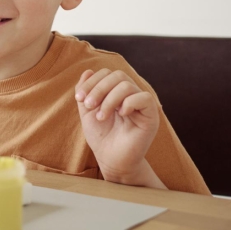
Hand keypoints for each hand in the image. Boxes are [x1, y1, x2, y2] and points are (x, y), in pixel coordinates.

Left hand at [75, 69, 163, 187]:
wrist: (111, 159)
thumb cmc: (101, 136)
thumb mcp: (87, 111)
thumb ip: (86, 91)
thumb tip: (87, 71)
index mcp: (116, 91)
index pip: (106, 73)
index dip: (91, 82)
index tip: (79, 98)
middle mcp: (131, 94)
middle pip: (117, 75)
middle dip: (98, 89)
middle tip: (89, 106)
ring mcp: (141, 104)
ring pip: (127, 85)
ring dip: (109, 99)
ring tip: (101, 116)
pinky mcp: (151, 115)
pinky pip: (144, 98)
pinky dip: (128, 103)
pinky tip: (120, 115)